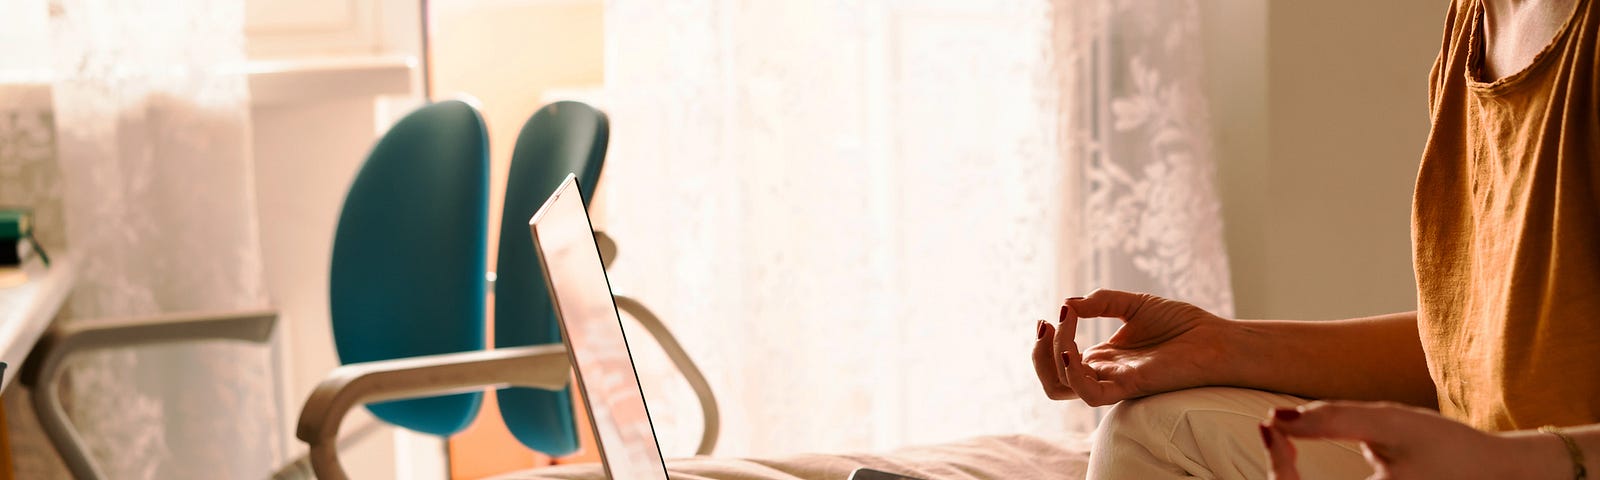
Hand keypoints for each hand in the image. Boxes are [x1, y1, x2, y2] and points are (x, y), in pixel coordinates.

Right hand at [1030, 289, 1231, 405]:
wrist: (1218, 340)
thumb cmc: (1183, 325)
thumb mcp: (1134, 303)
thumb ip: (1101, 302)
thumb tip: (1067, 303)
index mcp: (1104, 357)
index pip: (1060, 357)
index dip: (1050, 336)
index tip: (1059, 310)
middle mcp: (1104, 372)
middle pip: (1052, 377)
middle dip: (1039, 351)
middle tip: (1046, 324)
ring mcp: (1114, 381)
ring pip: (1062, 387)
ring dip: (1051, 357)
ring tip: (1060, 330)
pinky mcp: (1130, 386)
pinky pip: (1089, 394)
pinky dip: (1073, 374)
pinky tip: (1073, 350)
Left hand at [1260, 401, 1570, 479]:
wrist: (1496, 474)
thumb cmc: (1448, 447)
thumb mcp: (1392, 424)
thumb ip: (1334, 420)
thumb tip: (1278, 419)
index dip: (1276, 460)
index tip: (1272, 425)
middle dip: (1278, 470)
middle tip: (1275, 432)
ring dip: (1286, 479)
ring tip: (1285, 445)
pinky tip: (1296, 460)